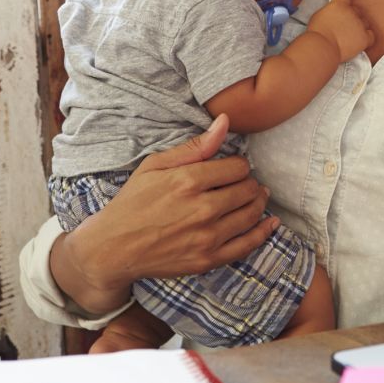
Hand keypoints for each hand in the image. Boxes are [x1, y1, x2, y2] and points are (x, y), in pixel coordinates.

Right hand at [51, 114, 277, 312]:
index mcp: (188, 181)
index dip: (238, 165)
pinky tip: (270, 223)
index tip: (232, 168)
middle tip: (243, 182)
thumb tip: (225, 122)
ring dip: (258, 203)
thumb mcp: (155, 165)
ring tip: (255, 197)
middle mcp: (202, 209)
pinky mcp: (208, 260)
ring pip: (251, 214)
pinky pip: (247, 245)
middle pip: (248, 190)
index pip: (237, 167)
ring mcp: (206, 237)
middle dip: (249, 183)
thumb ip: (195, 146)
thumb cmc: (133, 202)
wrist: (113, 248)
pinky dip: (263, 233)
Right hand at [306, 0, 374, 61]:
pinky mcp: (364, 37)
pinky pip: (371, 35)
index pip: (346, 0)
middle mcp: (352, 11)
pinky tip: (359, 42)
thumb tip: (334, 13)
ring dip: (359, 28)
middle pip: (357, 11)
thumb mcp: (319, 15)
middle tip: (344, 28)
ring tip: (350, 37)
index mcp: (340, 3)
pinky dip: (366, 39)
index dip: (344, 8)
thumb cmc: (317, 33)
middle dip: (352, 18)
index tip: (340, 15)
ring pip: (365, 23)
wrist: (322, 47)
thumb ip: (330, 11)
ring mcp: (359, 24)